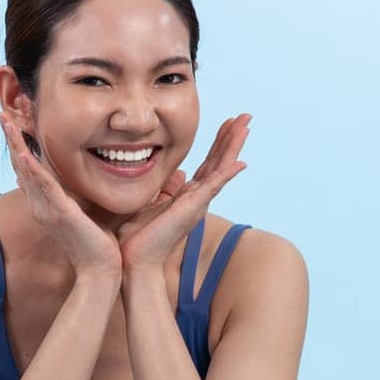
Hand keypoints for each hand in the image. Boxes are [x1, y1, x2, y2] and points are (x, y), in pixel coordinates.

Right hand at [0, 112, 123, 281]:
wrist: (100, 272)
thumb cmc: (100, 247)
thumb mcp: (90, 214)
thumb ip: (86, 197)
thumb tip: (98, 178)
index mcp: (48, 205)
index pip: (30, 171)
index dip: (21, 148)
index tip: (14, 126)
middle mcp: (42, 205)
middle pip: (21, 166)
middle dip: (11, 139)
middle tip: (0, 114)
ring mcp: (48, 209)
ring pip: (27, 170)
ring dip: (15, 144)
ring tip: (5, 121)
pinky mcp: (60, 213)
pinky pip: (42, 186)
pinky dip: (32, 167)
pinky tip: (23, 150)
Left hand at [114, 114, 249, 276]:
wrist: (134, 262)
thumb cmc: (136, 239)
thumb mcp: (148, 204)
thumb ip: (161, 189)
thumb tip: (173, 176)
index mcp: (186, 197)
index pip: (207, 165)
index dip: (218, 144)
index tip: (227, 124)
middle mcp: (196, 199)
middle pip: (219, 163)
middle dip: (231, 138)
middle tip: (245, 116)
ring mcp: (196, 204)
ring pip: (220, 170)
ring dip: (233, 147)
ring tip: (245, 126)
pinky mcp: (192, 210)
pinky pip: (213, 188)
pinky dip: (226, 175)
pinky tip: (241, 162)